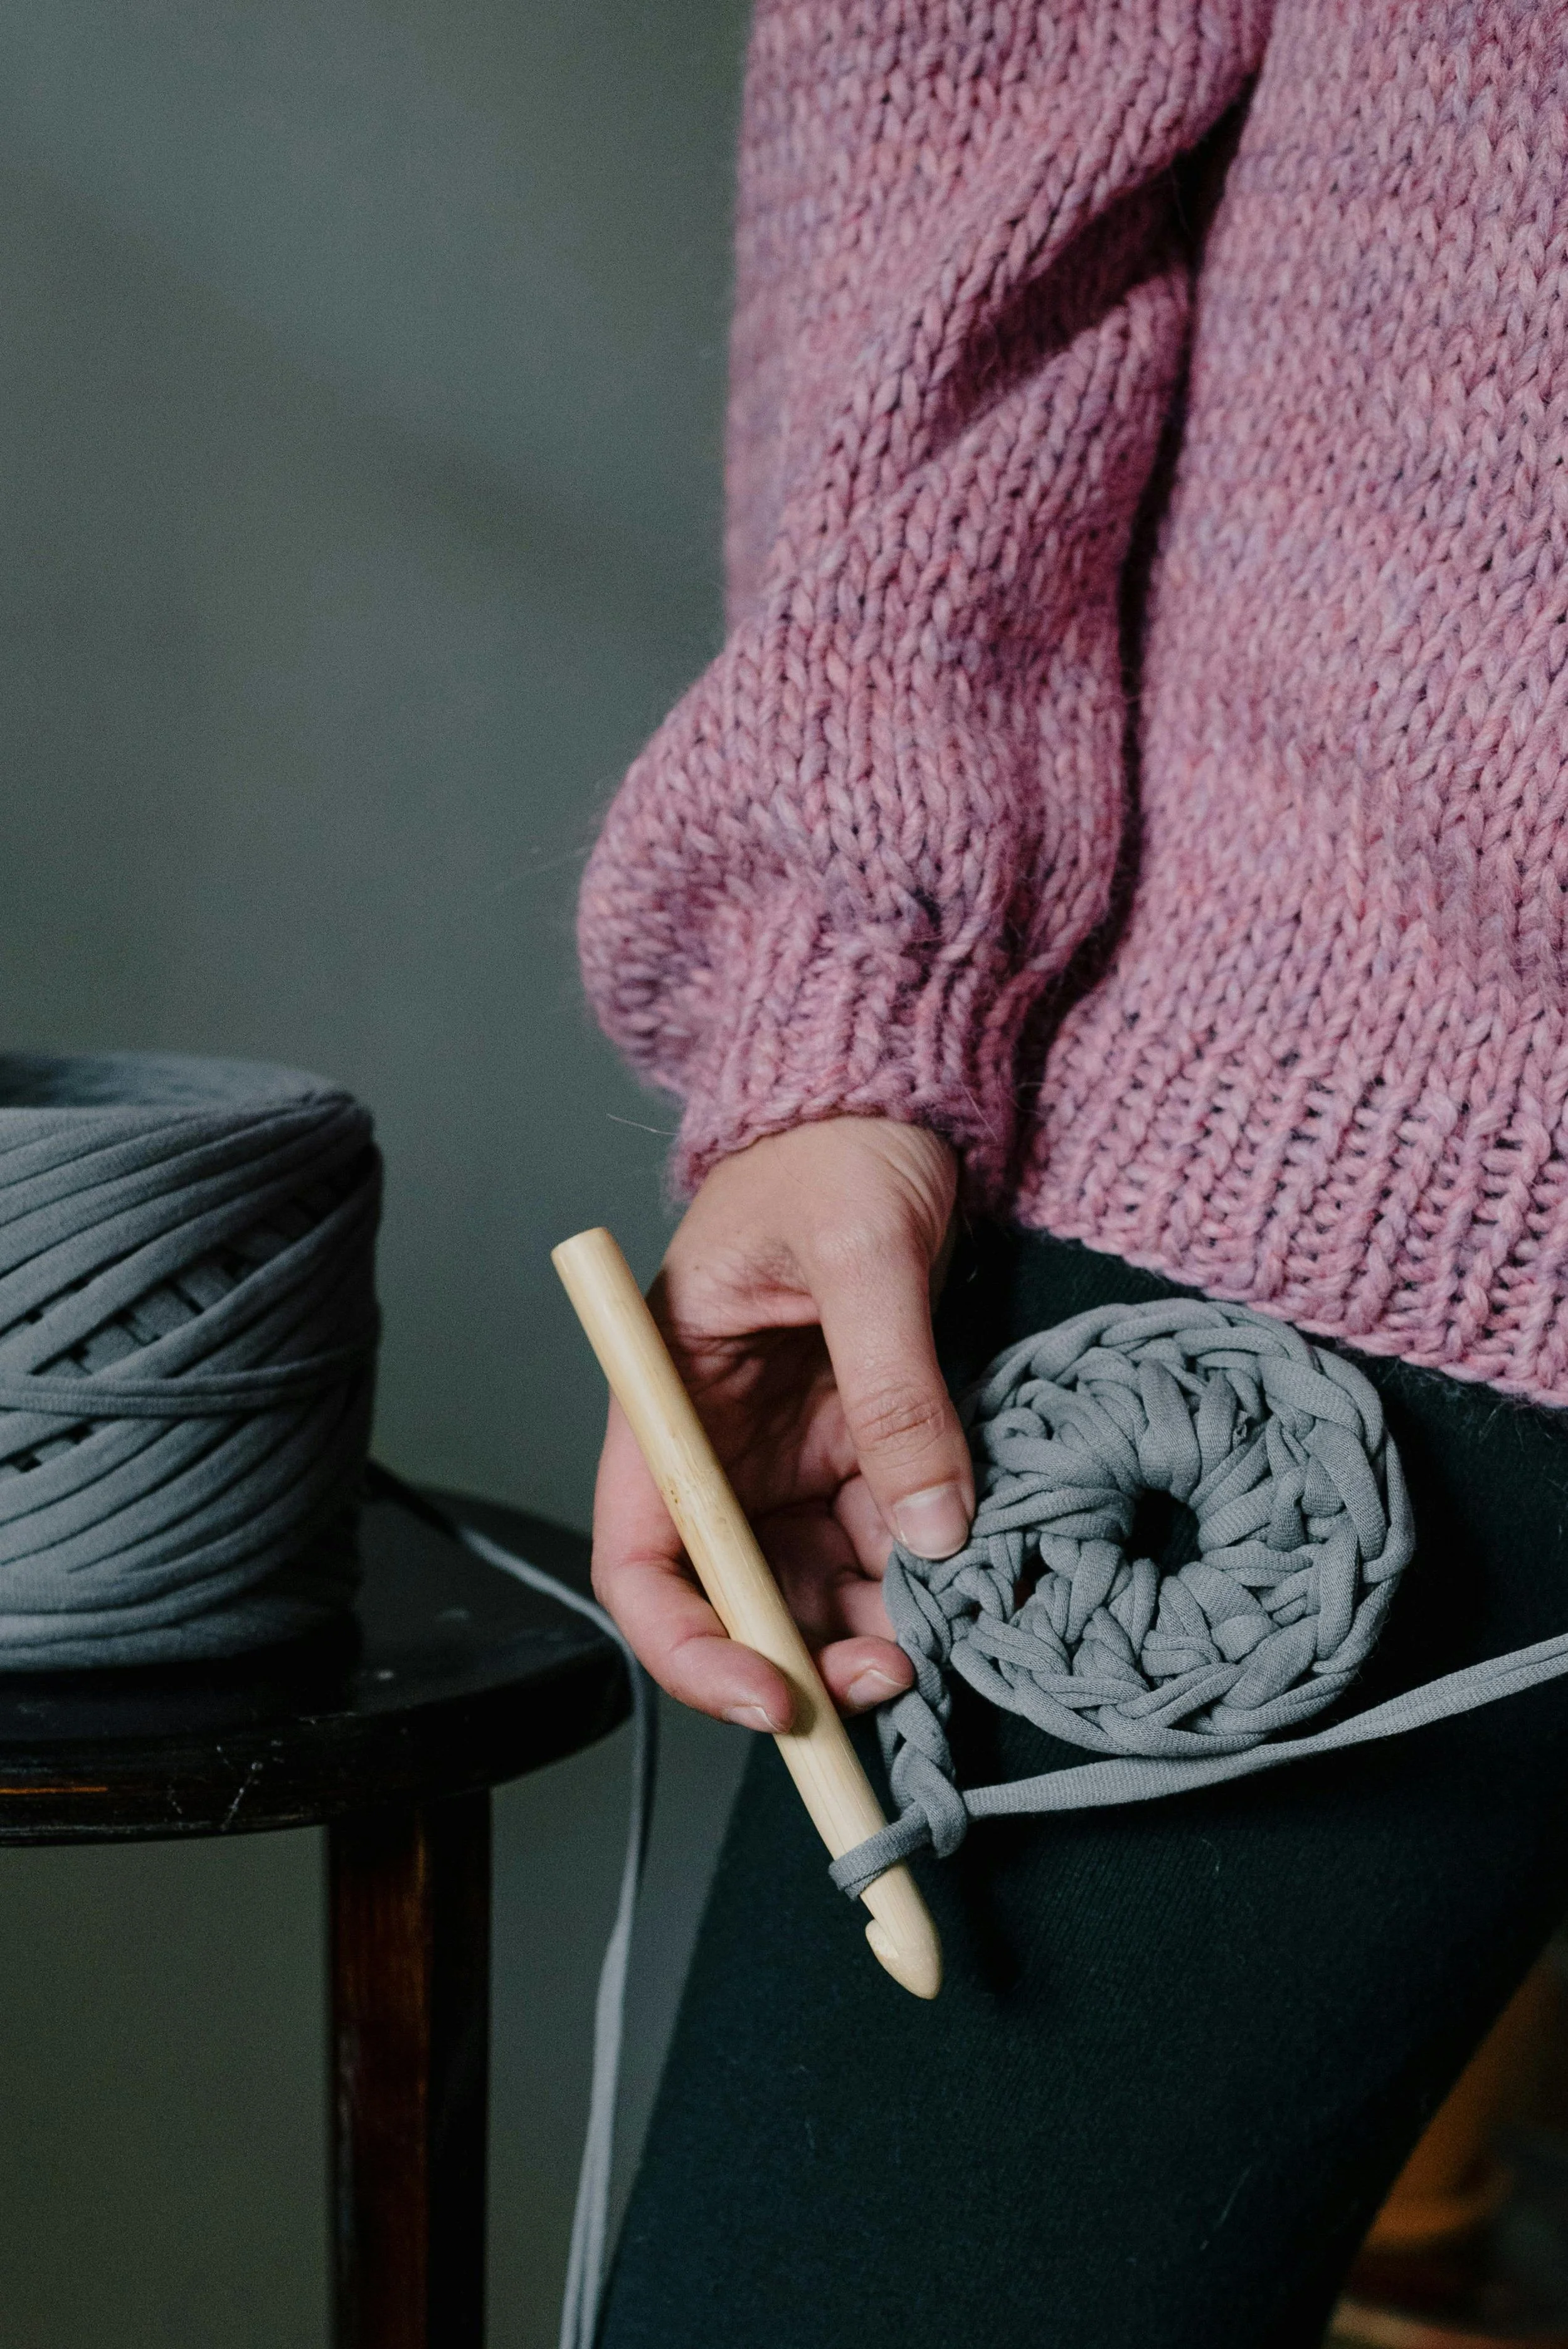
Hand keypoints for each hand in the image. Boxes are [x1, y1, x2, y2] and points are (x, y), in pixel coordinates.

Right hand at [589, 1117, 972, 1732]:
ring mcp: (791, 1456)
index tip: (768, 1696)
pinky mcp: (859, 1450)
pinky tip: (971, 1577)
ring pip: (818, 1586)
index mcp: (670, 1401)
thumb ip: (894, 1389)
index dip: (689, 1646)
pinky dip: (922, 1574)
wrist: (893, 1104)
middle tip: (895, 1677)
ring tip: (951, 1629)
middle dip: (805, 1659)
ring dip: (874, 1627)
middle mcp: (721, 1448)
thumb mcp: (865, 1252)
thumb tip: (933, 1529)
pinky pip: (884, 1540)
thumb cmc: (840, 1148)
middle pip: (737, 1596)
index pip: (642, 1557)